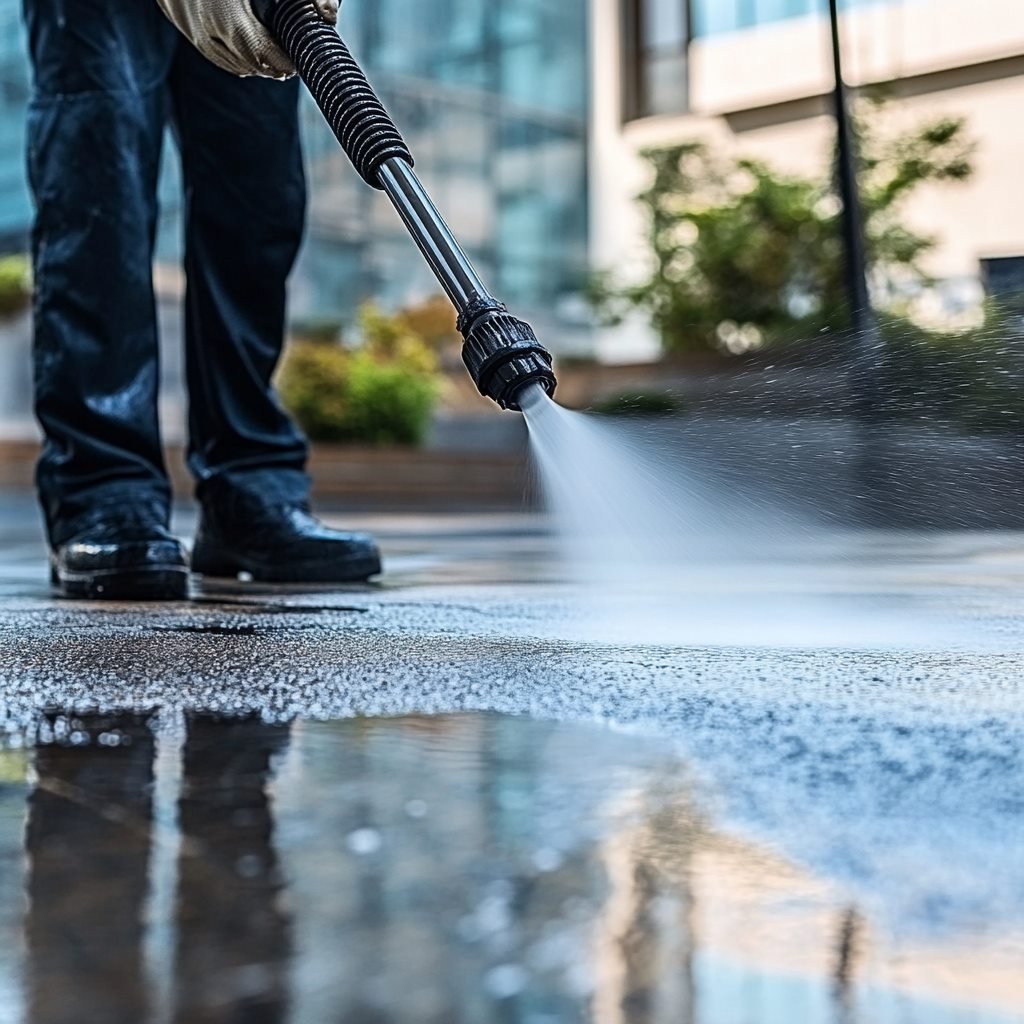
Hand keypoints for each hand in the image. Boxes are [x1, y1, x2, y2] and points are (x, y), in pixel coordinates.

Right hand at [157, 0, 340, 79]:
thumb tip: (328, 14)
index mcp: (224, 6)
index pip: (259, 54)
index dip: (283, 62)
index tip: (298, 59)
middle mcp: (198, 18)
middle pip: (243, 62)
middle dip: (269, 65)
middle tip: (288, 59)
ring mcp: (181, 19)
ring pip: (223, 60)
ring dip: (248, 61)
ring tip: (269, 54)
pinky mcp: (170, 12)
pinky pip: (203, 45)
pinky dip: (226, 50)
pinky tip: (242, 44)